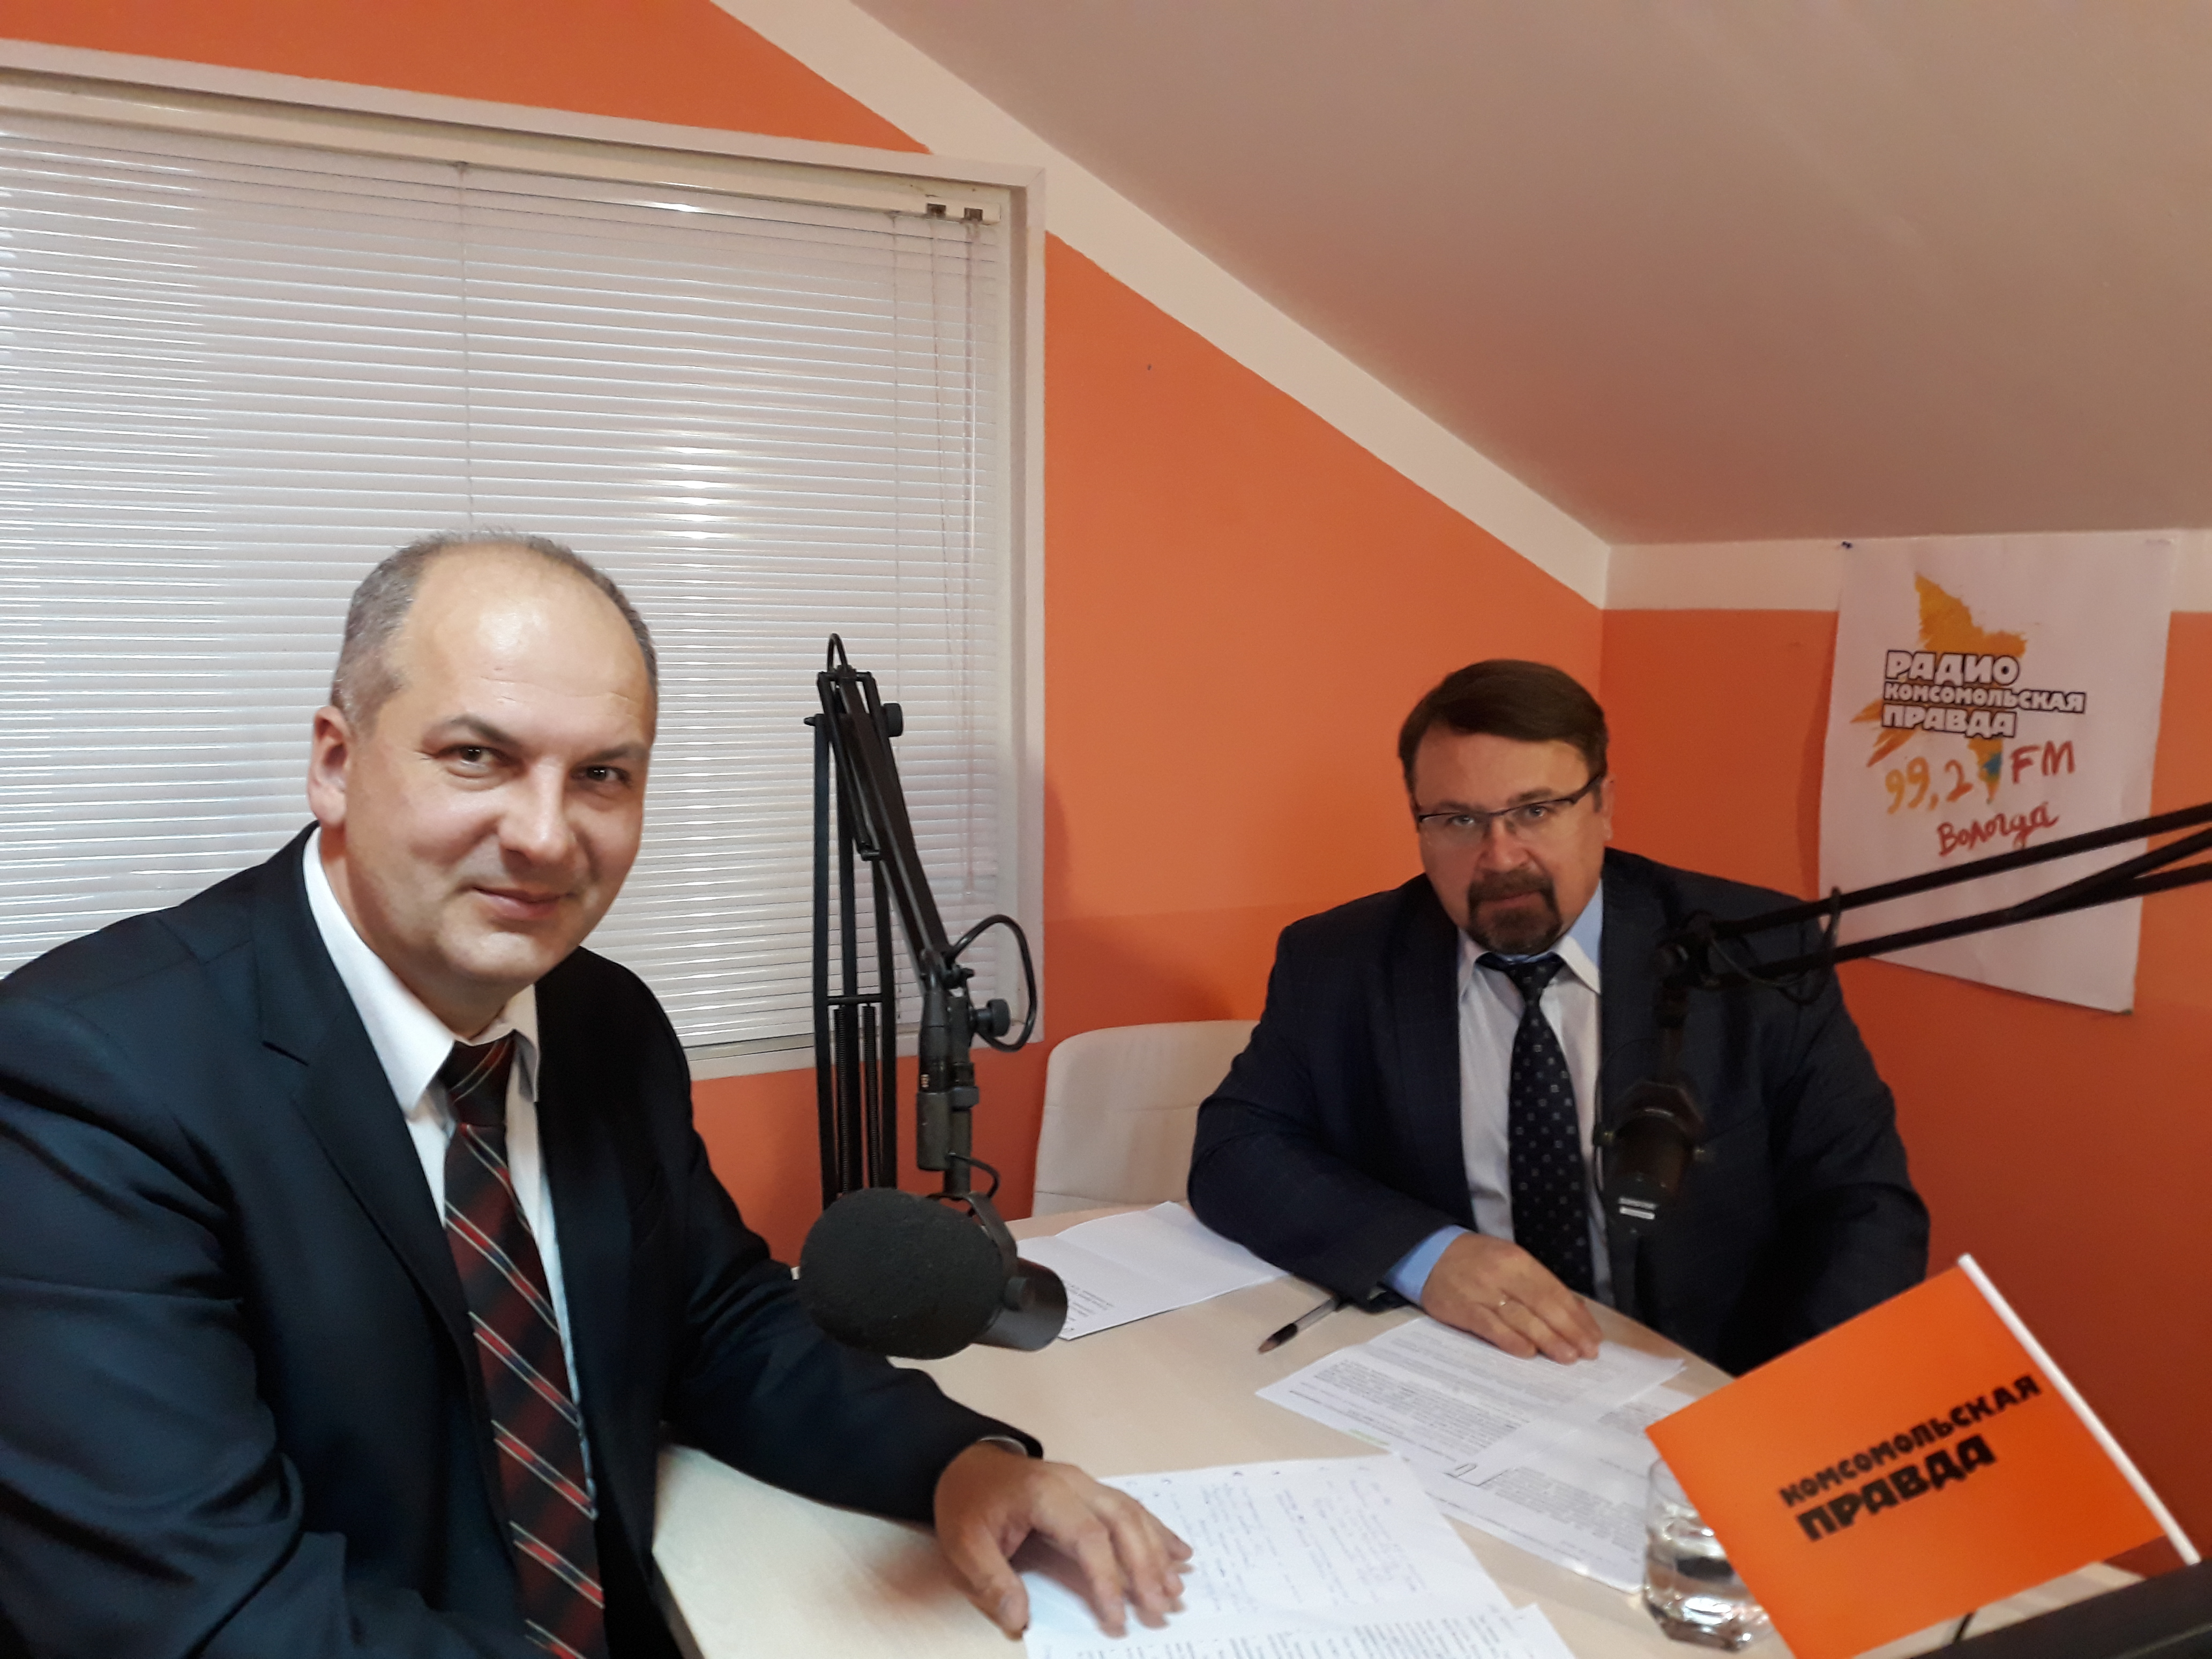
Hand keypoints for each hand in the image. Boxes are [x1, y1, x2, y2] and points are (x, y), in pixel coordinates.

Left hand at [934, 1441, 1191, 1637]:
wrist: (964, 1461)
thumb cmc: (967, 1500)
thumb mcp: (964, 1542)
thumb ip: (992, 1580)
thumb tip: (1019, 1620)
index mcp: (1044, 1494)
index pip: (1088, 1535)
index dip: (1107, 1577)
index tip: (1117, 1617)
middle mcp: (1073, 1483)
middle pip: (1122, 1520)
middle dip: (1144, 1566)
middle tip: (1160, 1608)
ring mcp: (1085, 1483)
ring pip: (1132, 1512)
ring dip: (1157, 1551)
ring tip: (1174, 1589)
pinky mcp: (1089, 1489)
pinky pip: (1131, 1507)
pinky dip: (1157, 1530)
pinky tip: (1178, 1552)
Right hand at [1420, 1233, 1602, 1362]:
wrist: (1428, 1254)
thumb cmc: (1476, 1261)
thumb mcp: (1509, 1262)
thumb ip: (1538, 1286)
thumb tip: (1574, 1313)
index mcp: (1517, 1260)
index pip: (1554, 1290)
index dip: (1576, 1316)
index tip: (1593, 1337)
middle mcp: (1502, 1273)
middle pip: (1542, 1304)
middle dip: (1568, 1330)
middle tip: (1587, 1352)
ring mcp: (1481, 1291)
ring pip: (1520, 1317)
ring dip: (1547, 1338)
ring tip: (1567, 1357)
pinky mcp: (1462, 1308)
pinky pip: (1489, 1326)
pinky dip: (1509, 1339)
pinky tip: (1527, 1352)